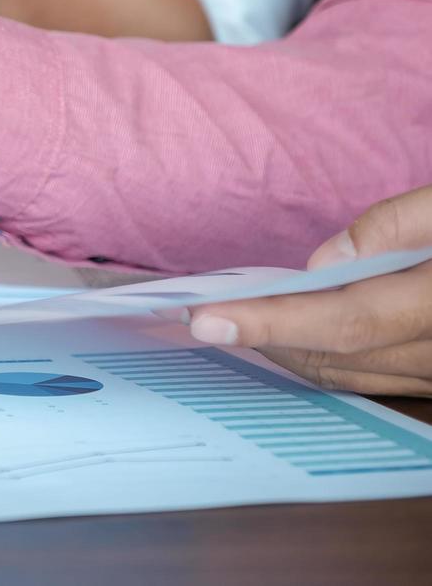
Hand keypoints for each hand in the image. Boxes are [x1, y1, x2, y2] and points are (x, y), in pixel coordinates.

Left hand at [187, 185, 431, 395]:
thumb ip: (402, 226)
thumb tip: (328, 261)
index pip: (347, 321)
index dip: (272, 322)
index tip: (207, 318)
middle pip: (331, 355)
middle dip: (258, 334)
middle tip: (194, 310)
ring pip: (340, 371)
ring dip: (279, 348)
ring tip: (223, 316)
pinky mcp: (427, 374)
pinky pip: (361, 376)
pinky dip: (311, 354)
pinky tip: (276, 329)